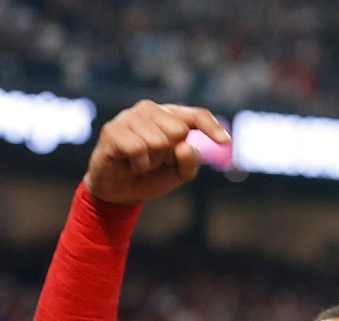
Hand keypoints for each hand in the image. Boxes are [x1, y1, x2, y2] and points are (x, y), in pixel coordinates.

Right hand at [83, 101, 228, 205]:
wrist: (119, 191)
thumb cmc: (151, 175)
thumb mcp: (179, 173)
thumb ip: (190, 161)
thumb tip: (184, 145)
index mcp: (170, 116)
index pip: (197, 115)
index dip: (212, 127)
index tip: (225, 142)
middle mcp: (150, 110)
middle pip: (178, 131)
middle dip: (169, 154)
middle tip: (155, 160)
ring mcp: (129, 116)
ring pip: (158, 141)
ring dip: (152, 161)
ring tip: (141, 162)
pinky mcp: (112, 130)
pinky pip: (138, 149)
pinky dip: (138, 164)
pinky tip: (130, 163)